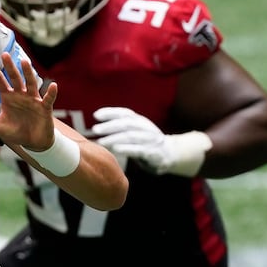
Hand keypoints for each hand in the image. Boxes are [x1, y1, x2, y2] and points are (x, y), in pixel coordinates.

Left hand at [0, 52, 55, 150]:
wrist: (33, 141)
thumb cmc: (15, 130)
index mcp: (8, 96)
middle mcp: (20, 94)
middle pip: (14, 78)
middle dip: (10, 67)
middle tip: (5, 54)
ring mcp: (33, 99)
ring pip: (30, 84)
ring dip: (28, 73)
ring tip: (25, 62)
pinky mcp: (44, 108)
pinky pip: (48, 99)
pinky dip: (51, 93)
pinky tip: (53, 86)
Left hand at [92, 107, 210, 176]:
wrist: (171, 154)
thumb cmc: (145, 142)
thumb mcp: (134, 131)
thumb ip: (120, 128)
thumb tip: (97, 127)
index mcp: (140, 120)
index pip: (124, 113)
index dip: (110, 112)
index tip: (96, 115)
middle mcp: (145, 127)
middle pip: (126, 123)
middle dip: (109, 126)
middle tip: (95, 129)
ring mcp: (151, 140)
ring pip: (131, 136)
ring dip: (114, 138)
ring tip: (101, 141)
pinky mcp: (154, 153)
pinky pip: (139, 150)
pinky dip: (127, 149)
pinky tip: (116, 149)